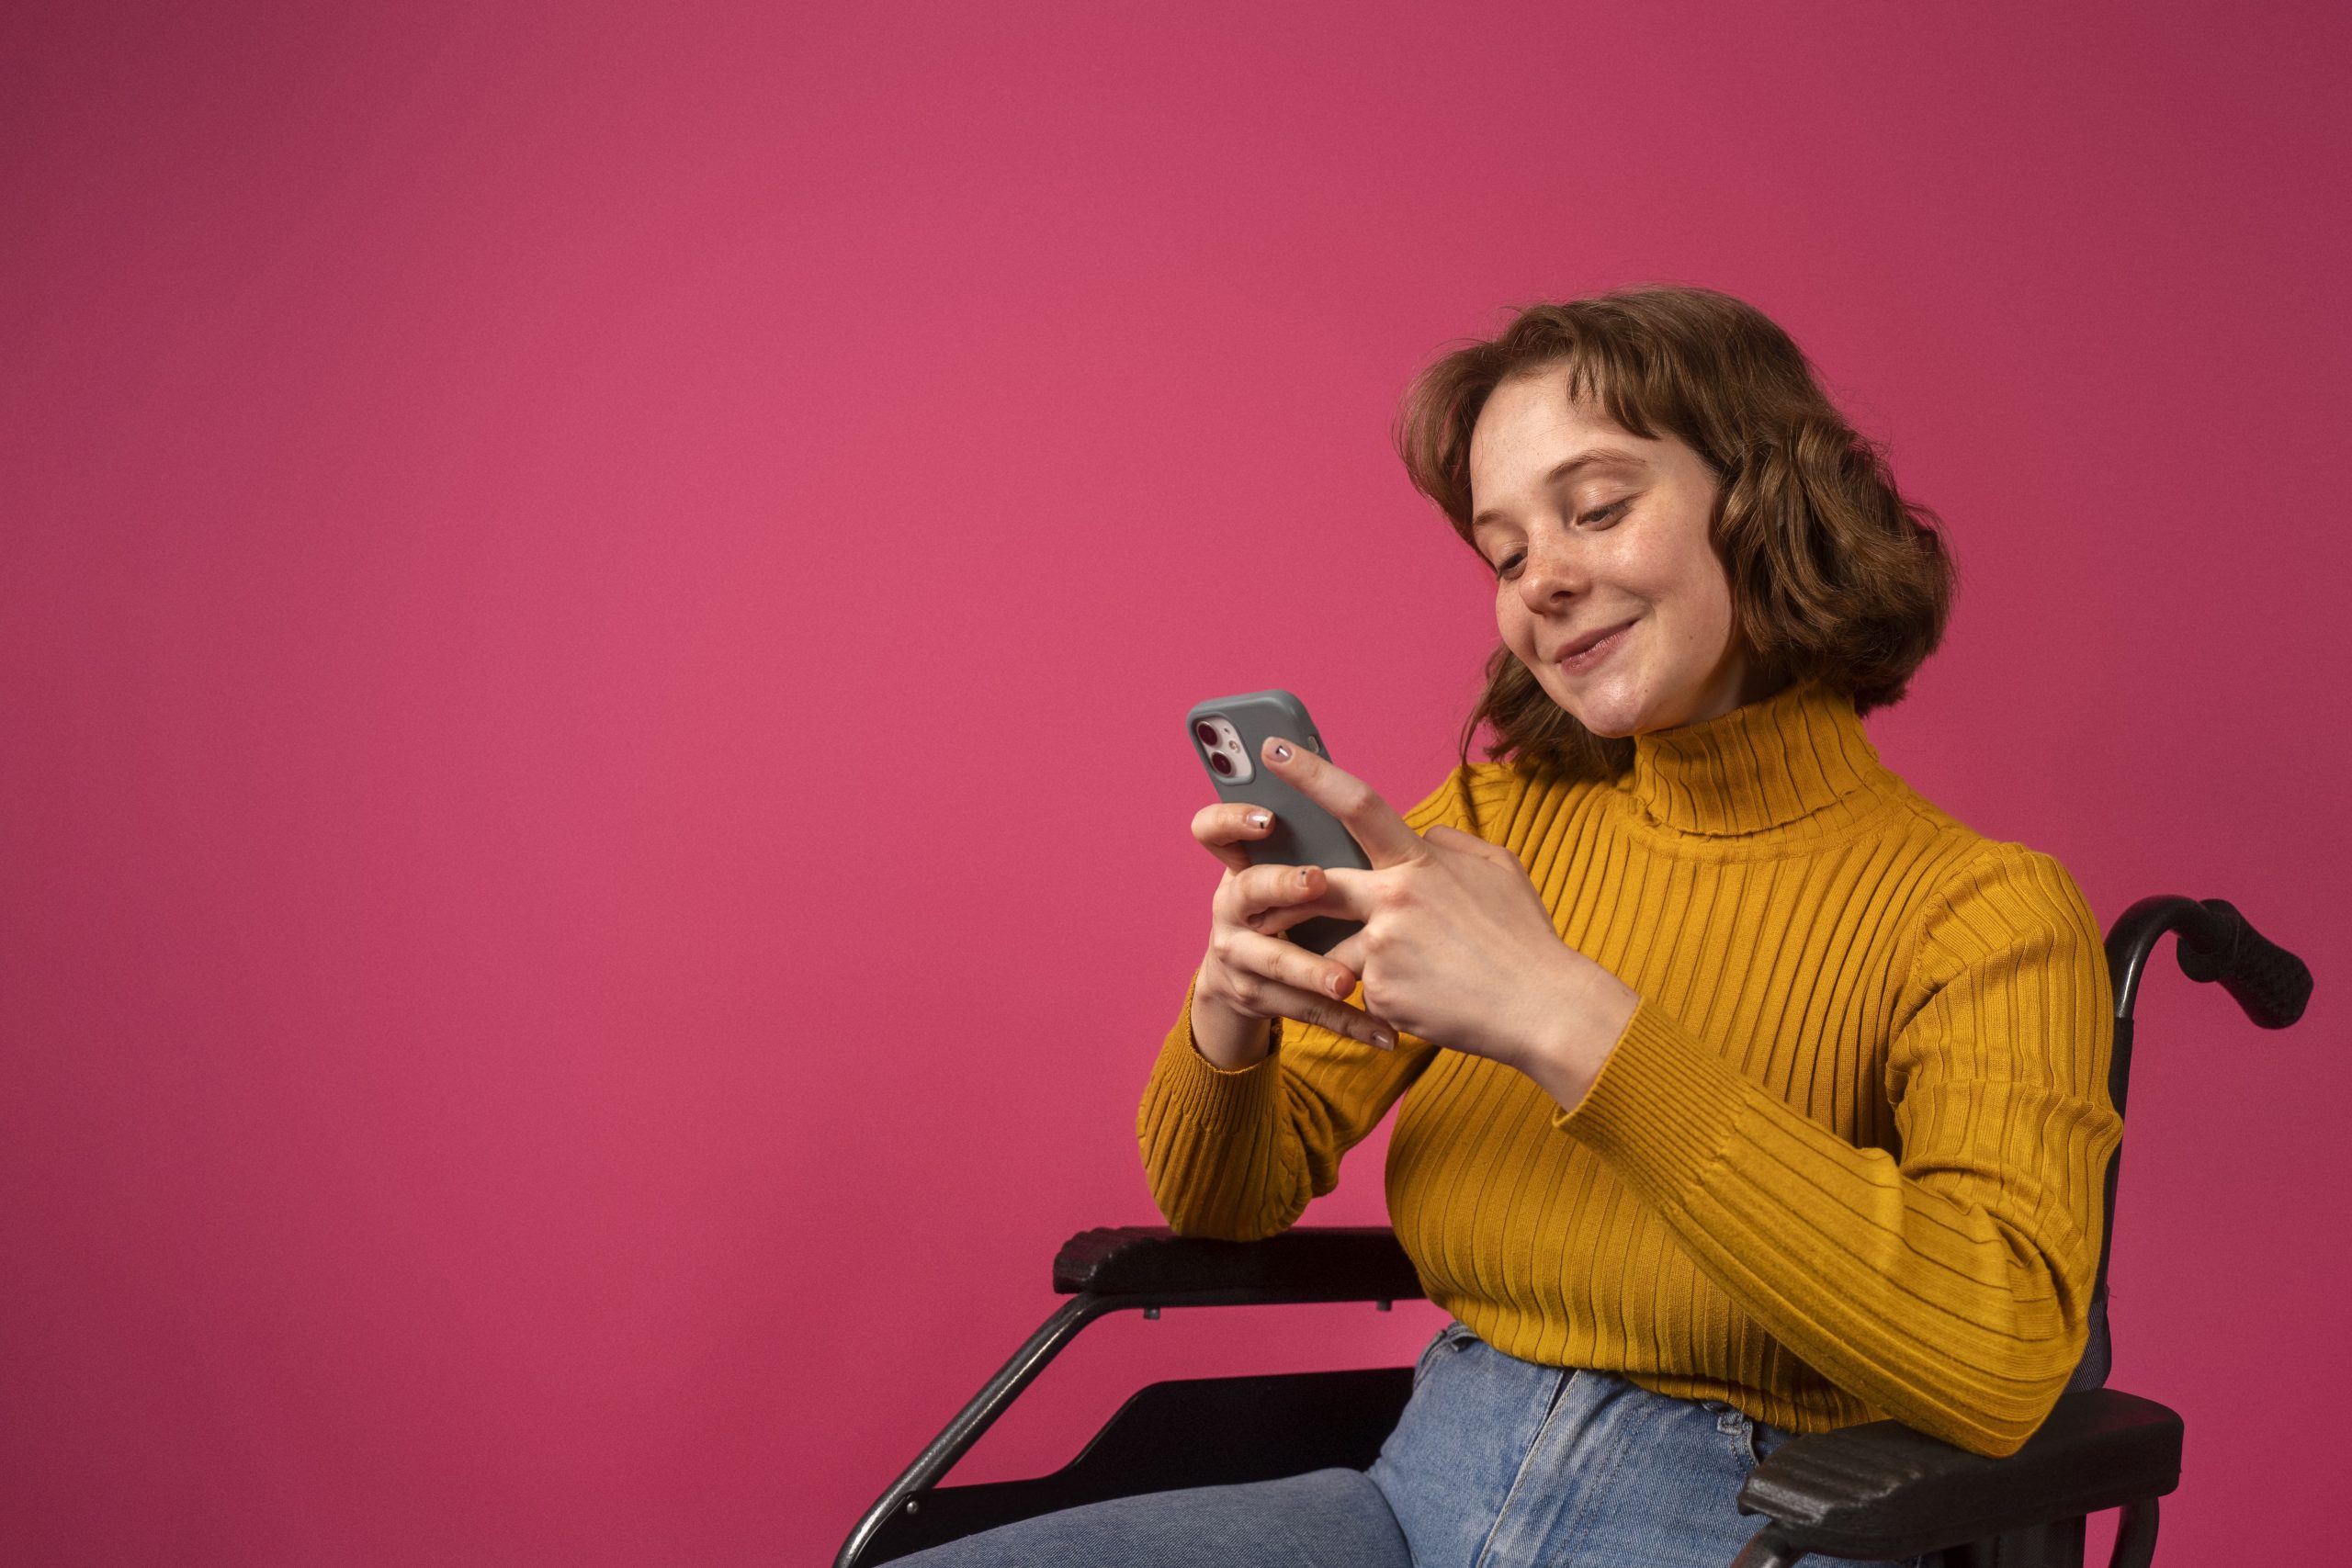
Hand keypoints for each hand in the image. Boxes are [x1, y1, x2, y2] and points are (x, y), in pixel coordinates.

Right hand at [1188, 798, 1398, 1066]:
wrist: (1240, 977)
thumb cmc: (1282, 907)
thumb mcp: (1282, 873)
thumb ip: (1311, 846)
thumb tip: (1364, 817)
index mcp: (1239, 867)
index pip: (1213, 832)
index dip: (1231, 820)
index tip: (1267, 817)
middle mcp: (1229, 908)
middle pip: (1246, 891)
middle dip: (1281, 884)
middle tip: (1316, 881)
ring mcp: (1237, 956)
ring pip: (1274, 960)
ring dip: (1311, 969)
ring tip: (1346, 981)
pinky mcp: (1257, 997)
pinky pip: (1305, 1008)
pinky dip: (1350, 1023)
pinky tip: (1384, 1034)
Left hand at [1259, 736, 1639, 1100]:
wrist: (1544, 1009)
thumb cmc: (1524, 939)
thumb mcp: (1500, 870)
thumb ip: (1454, 844)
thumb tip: (1425, 834)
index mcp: (1420, 862)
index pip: (1358, 804)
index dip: (1312, 774)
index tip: (1275, 752)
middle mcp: (1393, 899)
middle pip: (1316, 886)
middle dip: (1285, 896)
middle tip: (1265, 906)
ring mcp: (1382, 948)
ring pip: (1338, 949)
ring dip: (1362, 962)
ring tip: (1424, 977)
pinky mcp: (1380, 993)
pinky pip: (1364, 989)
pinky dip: (1388, 995)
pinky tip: (1430, 1001)